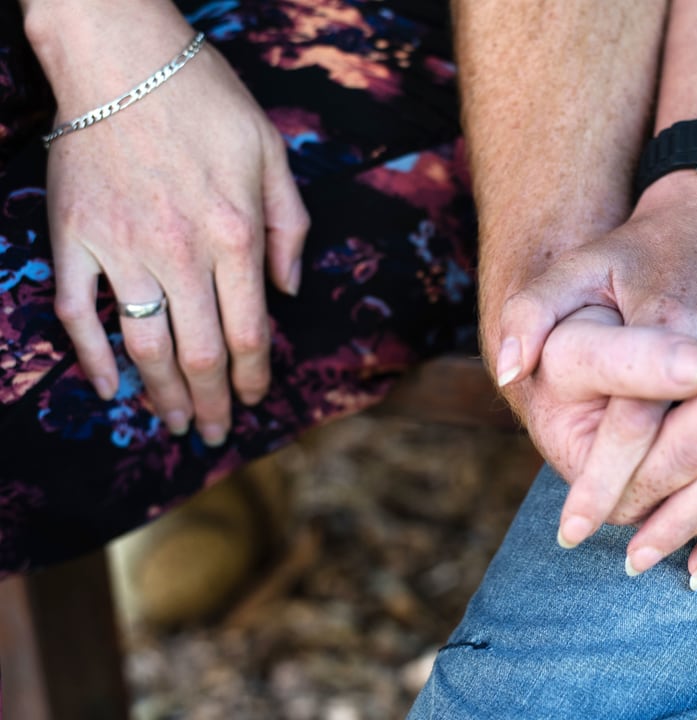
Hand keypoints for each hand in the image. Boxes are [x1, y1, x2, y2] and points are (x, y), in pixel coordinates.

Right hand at [28, 1, 308, 443]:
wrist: (121, 54)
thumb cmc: (206, 100)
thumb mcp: (273, 154)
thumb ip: (291, 228)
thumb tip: (289, 292)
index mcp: (236, 235)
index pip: (250, 333)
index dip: (254, 379)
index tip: (255, 400)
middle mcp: (182, 253)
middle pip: (202, 354)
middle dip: (212, 404)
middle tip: (214, 434)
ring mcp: (122, 249)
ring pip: (144, 346)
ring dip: (162, 395)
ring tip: (173, 424)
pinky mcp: (74, 239)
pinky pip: (78, 314)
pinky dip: (92, 358)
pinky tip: (111, 390)